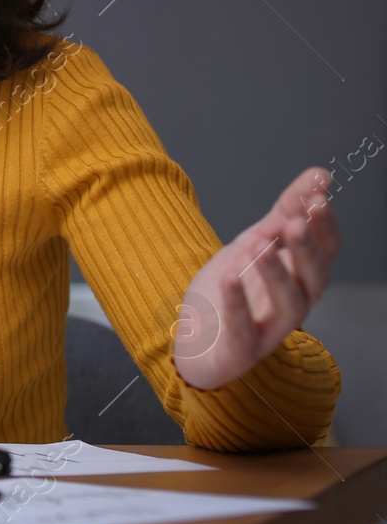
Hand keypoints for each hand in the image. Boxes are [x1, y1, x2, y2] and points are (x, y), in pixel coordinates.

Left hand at [174, 167, 339, 389]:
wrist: (197, 337)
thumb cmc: (235, 287)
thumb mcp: (256, 242)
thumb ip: (285, 212)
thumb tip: (321, 174)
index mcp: (302, 277)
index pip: (326, 251)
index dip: (324, 226)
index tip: (316, 197)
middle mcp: (296, 304)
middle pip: (314, 278)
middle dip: (306, 249)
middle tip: (294, 222)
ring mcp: (270, 329)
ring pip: (288, 304)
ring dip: (276, 273)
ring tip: (258, 245)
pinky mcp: (240, 349)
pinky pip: (243, 328)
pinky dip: (237, 303)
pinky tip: (228, 277)